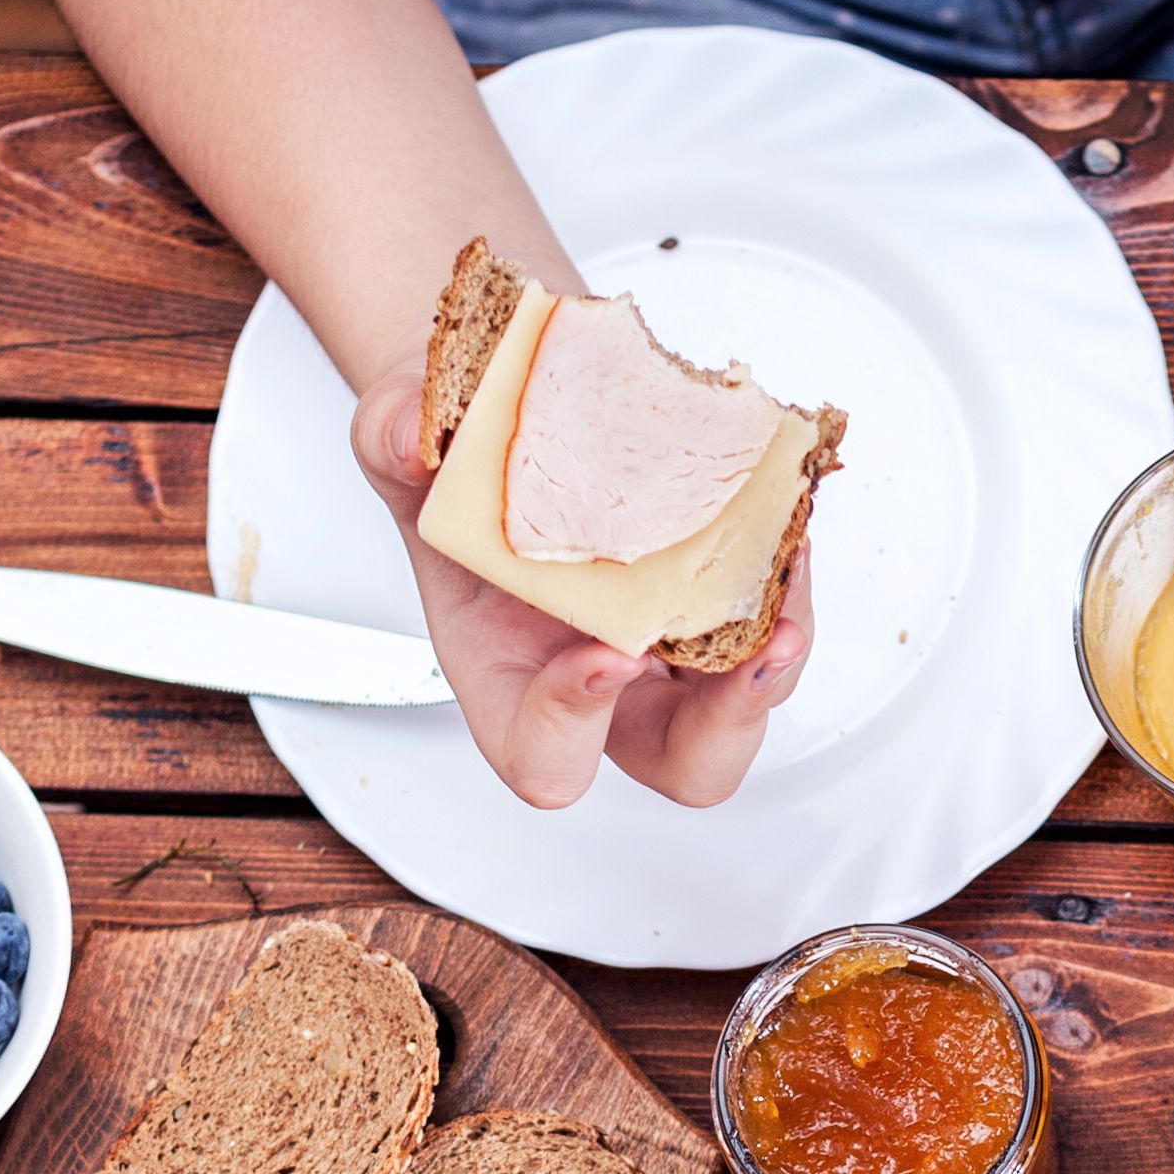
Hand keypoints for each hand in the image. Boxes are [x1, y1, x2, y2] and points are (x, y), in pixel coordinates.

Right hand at [350, 367, 812, 811]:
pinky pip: (772, 617)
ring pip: (750, 696)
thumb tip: (411, 436)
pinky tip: (779, 516)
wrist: (503, 406)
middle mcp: (601, 687)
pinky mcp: (715, 600)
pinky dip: (783, 574)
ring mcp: (668, 652)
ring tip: (784, 560)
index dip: (577, 727)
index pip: (546, 759)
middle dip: (730, 727)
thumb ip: (389, 441)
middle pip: (685, 767)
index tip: (605, 650)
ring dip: (780, 646)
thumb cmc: (448, 459)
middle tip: (753, 655)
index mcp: (508, 682)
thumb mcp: (395, 437)